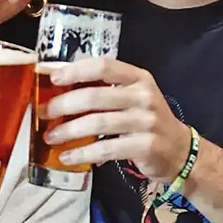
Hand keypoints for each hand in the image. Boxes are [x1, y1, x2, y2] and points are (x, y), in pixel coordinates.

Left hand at [42, 57, 190, 181]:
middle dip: (63, 105)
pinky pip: (106, 149)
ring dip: (68, 131)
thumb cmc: (146, 121)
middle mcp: (144, 96)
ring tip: (51, 137)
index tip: (54, 78)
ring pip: (97, 123)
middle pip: (95, 96)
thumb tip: (60, 89)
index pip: (104, 66)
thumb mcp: (133, 97)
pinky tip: (67, 156)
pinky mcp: (145, 146)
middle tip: (43, 113)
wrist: (179, 150)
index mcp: (139, 78)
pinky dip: (82, 153)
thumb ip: (106, 90)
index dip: (76, 70)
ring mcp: (146, 122)